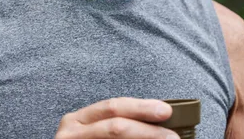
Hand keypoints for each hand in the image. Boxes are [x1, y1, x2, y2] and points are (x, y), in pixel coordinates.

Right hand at [54, 97, 179, 137]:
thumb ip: (124, 124)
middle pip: (115, 126)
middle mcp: (71, 132)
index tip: (167, 111)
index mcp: (79, 119)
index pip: (114, 107)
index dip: (141, 108)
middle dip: (147, 131)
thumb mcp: (98, 131)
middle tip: (172, 136)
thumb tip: (160, 123)